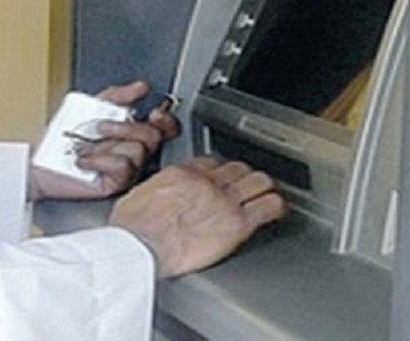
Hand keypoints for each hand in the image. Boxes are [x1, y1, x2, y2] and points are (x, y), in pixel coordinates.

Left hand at [29, 81, 180, 200]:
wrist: (39, 161)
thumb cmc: (61, 138)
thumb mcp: (91, 106)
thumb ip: (117, 95)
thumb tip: (141, 86)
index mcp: (130, 132)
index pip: (163, 129)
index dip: (166, 121)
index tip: (154, 113)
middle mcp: (132, 152)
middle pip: (152, 137)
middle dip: (124, 127)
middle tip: (99, 127)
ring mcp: (126, 170)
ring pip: (138, 151)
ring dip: (106, 144)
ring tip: (86, 146)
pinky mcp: (115, 185)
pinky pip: (123, 167)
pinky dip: (100, 159)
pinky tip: (84, 160)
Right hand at [108, 156, 286, 277]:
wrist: (140, 247)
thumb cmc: (132, 228)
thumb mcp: (138, 195)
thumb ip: (158, 190)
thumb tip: (158, 195)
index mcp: (182, 173)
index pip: (212, 162)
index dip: (219, 170)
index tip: (221, 177)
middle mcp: (206, 182)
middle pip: (238, 168)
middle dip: (243, 177)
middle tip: (246, 186)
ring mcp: (224, 200)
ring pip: (259, 181)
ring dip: (263, 188)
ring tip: (266, 195)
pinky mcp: (237, 224)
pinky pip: (269, 206)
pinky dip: (276, 207)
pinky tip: (277, 211)